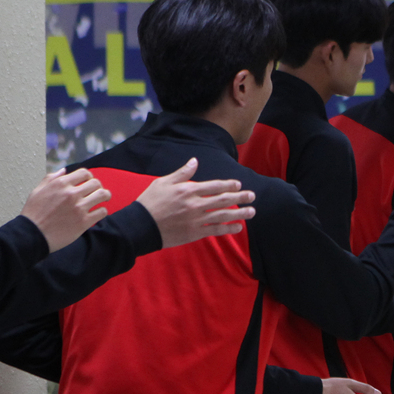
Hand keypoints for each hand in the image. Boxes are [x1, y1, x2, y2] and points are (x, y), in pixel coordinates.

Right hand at [21, 168, 111, 252]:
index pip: (84, 173)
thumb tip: (64, 171)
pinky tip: (97, 213)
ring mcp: (79, 208)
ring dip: (105, 196)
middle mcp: (71, 194)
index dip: (88, 176)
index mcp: (60, 184)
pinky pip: (102, 212)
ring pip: (102, 195)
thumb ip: (51, 178)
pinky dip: (102, 211)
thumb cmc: (33, 214)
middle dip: (98, 186)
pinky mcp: (84, 222)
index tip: (88, 182)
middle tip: (97, 191)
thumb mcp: (37, 191)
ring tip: (104, 199)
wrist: (32, 235)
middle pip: (96, 183)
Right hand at [135, 158, 256, 247]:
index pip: (214, 186)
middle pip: (223, 200)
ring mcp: (196, 220)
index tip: (238, 184)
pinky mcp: (194, 233)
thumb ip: (182, 173)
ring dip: (239, 213)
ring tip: (252, 211)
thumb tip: (195, 161)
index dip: (228, 185)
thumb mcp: (163, 182)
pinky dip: (228, 229)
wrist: (140, 226)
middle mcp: (195, 204)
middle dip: (240, 197)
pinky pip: (215, 230)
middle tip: (252, 196)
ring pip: (223, 215)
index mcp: (188, 190)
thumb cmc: (150, 202)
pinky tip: (238, 227)